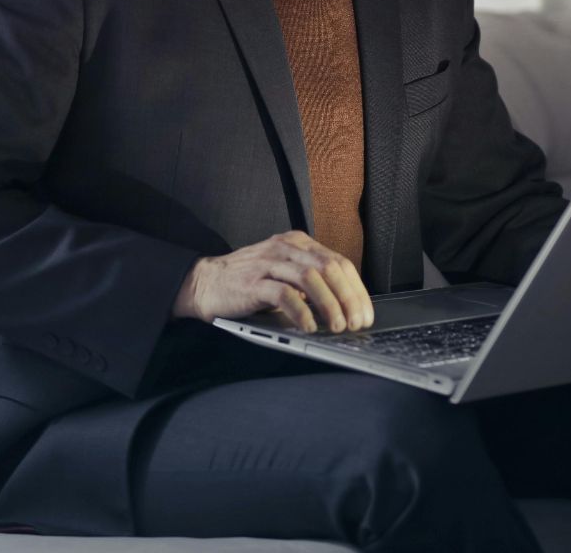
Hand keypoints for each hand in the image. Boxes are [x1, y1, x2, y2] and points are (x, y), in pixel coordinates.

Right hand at [172, 230, 374, 333]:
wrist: (205, 282)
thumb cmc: (249, 283)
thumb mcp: (285, 275)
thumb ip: (312, 284)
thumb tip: (345, 309)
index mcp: (299, 243)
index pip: (339, 262)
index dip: (357, 290)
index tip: (365, 314)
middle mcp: (286, 247)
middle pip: (330, 268)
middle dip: (349, 298)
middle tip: (356, 323)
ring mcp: (269, 262)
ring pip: (311, 278)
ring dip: (329, 304)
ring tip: (337, 326)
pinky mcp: (253, 281)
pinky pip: (285, 294)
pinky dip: (301, 311)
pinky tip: (309, 327)